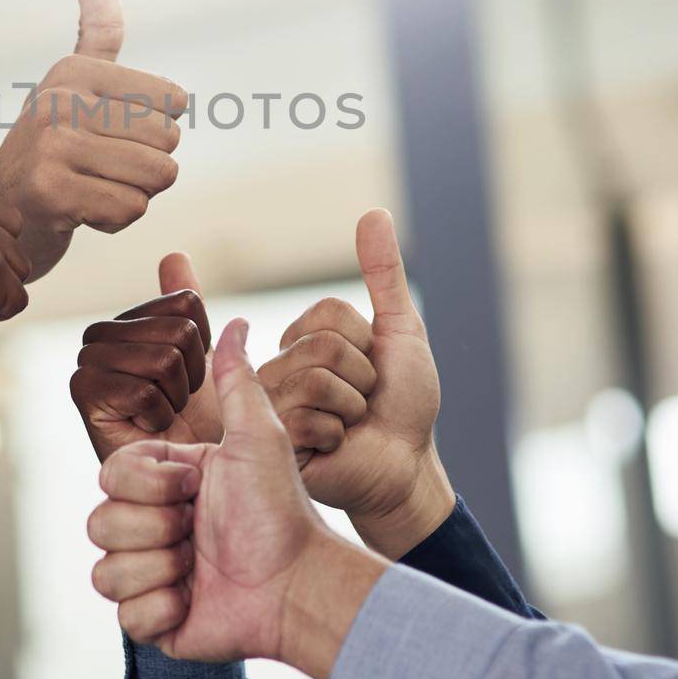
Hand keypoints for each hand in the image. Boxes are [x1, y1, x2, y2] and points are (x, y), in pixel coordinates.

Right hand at [0, 0, 185, 279]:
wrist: (2, 217)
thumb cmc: (53, 146)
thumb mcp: (75, 81)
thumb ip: (97, 29)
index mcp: (74, 70)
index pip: (174, 100)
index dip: (155, 129)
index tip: (110, 136)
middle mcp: (59, 99)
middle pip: (169, 140)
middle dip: (146, 166)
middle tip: (101, 170)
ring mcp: (51, 145)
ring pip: (157, 176)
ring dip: (134, 194)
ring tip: (93, 188)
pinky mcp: (49, 192)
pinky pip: (132, 209)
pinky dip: (115, 220)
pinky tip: (80, 212)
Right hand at [71, 255, 223, 458]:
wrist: (199, 495)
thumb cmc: (207, 437)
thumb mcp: (212, 364)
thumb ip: (188, 309)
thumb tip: (174, 255)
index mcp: (134, 324)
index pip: (187, 303)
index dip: (207, 348)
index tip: (193, 383)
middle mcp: (106, 338)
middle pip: (178, 329)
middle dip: (194, 376)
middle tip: (178, 410)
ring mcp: (92, 363)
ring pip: (163, 357)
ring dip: (177, 400)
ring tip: (163, 423)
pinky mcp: (84, 394)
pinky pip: (142, 389)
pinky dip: (159, 419)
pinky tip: (146, 436)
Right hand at [88, 320, 332, 664]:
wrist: (298, 582)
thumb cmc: (281, 508)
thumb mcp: (259, 439)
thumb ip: (238, 381)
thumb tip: (237, 320)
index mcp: (162, 481)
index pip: (111, 473)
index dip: (150, 482)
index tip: (195, 486)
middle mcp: (147, 524)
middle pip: (99, 522)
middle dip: (156, 528)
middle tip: (198, 530)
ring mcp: (147, 572)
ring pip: (104, 571)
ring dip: (159, 569)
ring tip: (198, 569)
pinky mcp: (153, 620)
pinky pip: (125, 618)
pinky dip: (162, 609)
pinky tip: (194, 601)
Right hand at [262, 209, 453, 558]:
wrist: (405, 466)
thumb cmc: (405, 404)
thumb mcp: (400, 332)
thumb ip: (384, 274)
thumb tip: (373, 212)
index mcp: (303, 340)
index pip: (327, 313)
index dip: (365, 342)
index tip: (370, 369)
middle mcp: (279, 367)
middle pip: (322, 344)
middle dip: (363, 376)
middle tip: (363, 401)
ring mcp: (272, 404)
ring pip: (315, 378)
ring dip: (354, 405)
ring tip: (351, 423)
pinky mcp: (274, 442)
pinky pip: (309, 417)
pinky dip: (339, 432)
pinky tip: (336, 445)